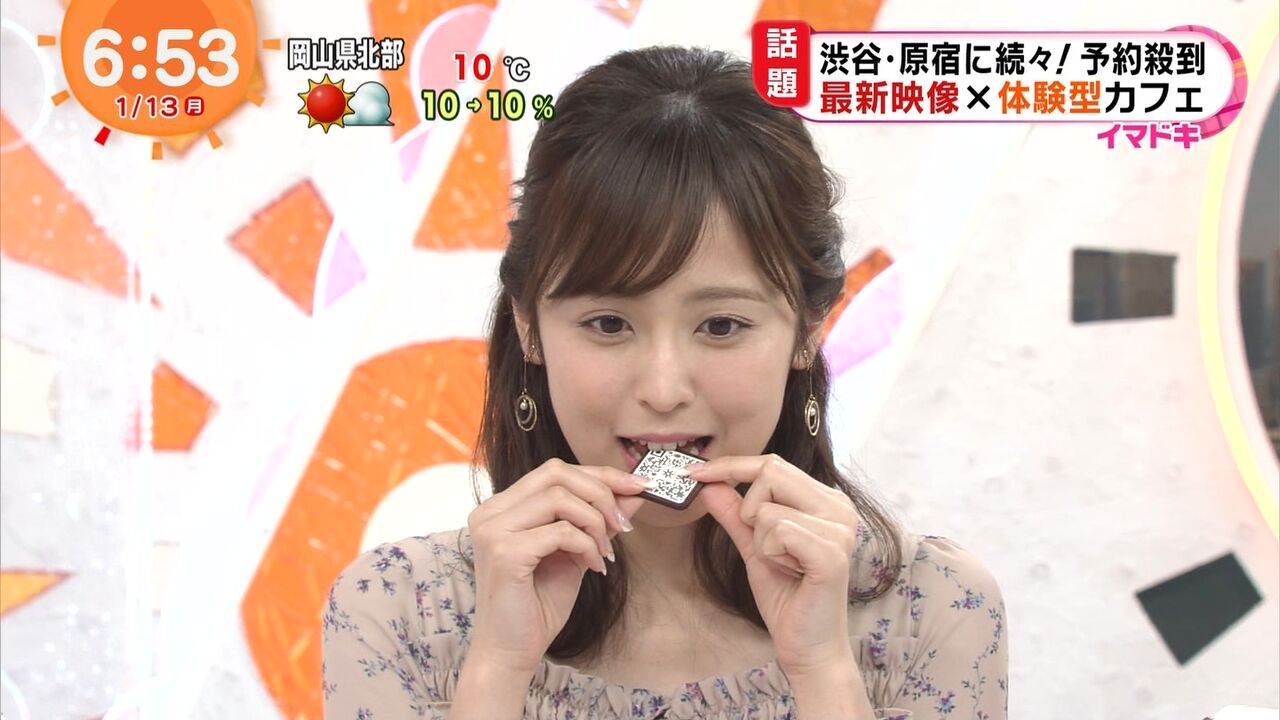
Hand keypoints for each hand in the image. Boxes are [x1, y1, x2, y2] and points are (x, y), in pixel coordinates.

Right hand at [467, 458, 647, 672]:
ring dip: (595, 522)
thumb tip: (633, 492)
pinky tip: (593, 567)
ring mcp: (493, 530)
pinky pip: (561, 532)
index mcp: (501, 508)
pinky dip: (586, 546)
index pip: (553, 471)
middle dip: (600, 493)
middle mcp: (490, 512)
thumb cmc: (538, 606)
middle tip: (624, 523)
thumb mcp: (576, 553)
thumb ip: (597, 520)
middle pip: (555, 474)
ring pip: (559, 498)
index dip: (598, 475)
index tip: (635, 486)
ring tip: (605, 551)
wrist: (511, 653)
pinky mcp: (504, 553)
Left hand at [689, 454, 861, 672]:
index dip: (731, 465)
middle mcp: (840, 508)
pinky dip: (770, 554)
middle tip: (763, 545)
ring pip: (767, 508)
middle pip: (770, 473)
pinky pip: (777, 531)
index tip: (694, 473)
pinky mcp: (832, 553)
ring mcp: (840, 530)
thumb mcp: (754, 547)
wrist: (808, 646)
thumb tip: (708, 484)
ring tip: (785, 565)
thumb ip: (734, 514)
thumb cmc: (788, 598)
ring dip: (761, 541)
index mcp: (827, 501)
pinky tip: (791, 573)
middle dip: (749, 510)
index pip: (773, 464)